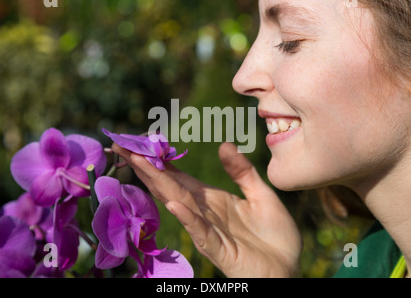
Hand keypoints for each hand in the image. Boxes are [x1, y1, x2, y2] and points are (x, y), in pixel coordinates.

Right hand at [112, 142, 301, 277]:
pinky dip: (187, 218)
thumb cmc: (274, 235)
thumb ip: (242, 171)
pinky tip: (174, 204)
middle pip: (170, 186)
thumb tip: (224, 144)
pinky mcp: (220, 249)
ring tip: (138, 163)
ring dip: (159, 184)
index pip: (178, 176)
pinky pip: (201, 231)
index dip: (159, 160)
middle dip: (146, 167)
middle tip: (121, 146)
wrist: (288, 268)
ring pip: (179, 204)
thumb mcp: (261, 194)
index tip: (138, 142)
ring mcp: (209, 230)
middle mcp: (204, 212)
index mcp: (211, 199)